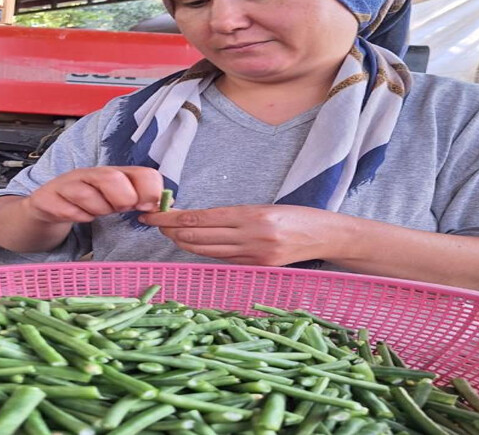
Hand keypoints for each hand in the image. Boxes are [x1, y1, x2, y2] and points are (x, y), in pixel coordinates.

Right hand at [26, 166, 163, 223]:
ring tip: (95, 213)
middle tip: (118, 209)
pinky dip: (77, 217)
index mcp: (115, 173)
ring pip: (87, 194)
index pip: (142, 173)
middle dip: (122, 199)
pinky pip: (67, 210)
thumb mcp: (118, 198)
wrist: (48, 205)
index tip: (147, 207)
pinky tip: (78, 215)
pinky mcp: (49, 197)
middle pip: (112, 178)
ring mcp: (69, 184)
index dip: (150, 191)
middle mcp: (92, 173)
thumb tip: (166, 206)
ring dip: (97, 210)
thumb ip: (141, 199)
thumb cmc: (89, 201)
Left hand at [139, 204, 342, 265]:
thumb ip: (232, 216)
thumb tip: (195, 219)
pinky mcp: (256, 269)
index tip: (152, 214)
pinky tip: (192, 245)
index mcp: (251, 216)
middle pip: (197, 237)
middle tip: (152, 222)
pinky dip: (203, 252)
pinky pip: (221, 260)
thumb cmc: (295, 216)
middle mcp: (251, 237)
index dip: (172, 217)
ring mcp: (253, 257)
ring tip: (167, 233)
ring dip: (182, 242)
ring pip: (205, 251)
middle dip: (171, 230)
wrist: (326, 236)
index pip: (200, 218)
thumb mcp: (263, 208)